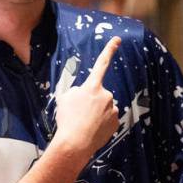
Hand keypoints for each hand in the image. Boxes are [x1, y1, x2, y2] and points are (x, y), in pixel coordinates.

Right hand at [54, 37, 120, 156]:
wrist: (75, 143)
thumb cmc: (67, 119)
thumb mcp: (64, 98)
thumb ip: (76, 91)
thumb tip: (84, 94)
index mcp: (92, 86)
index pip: (101, 64)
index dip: (109, 50)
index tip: (117, 39)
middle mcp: (106, 95)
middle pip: (98, 95)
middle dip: (90, 102)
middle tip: (78, 114)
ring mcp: (112, 109)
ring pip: (103, 108)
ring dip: (94, 114)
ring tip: (82, 124)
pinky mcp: (115, 122)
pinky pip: (107, 120)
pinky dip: (99, 124)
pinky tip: (90, 131)